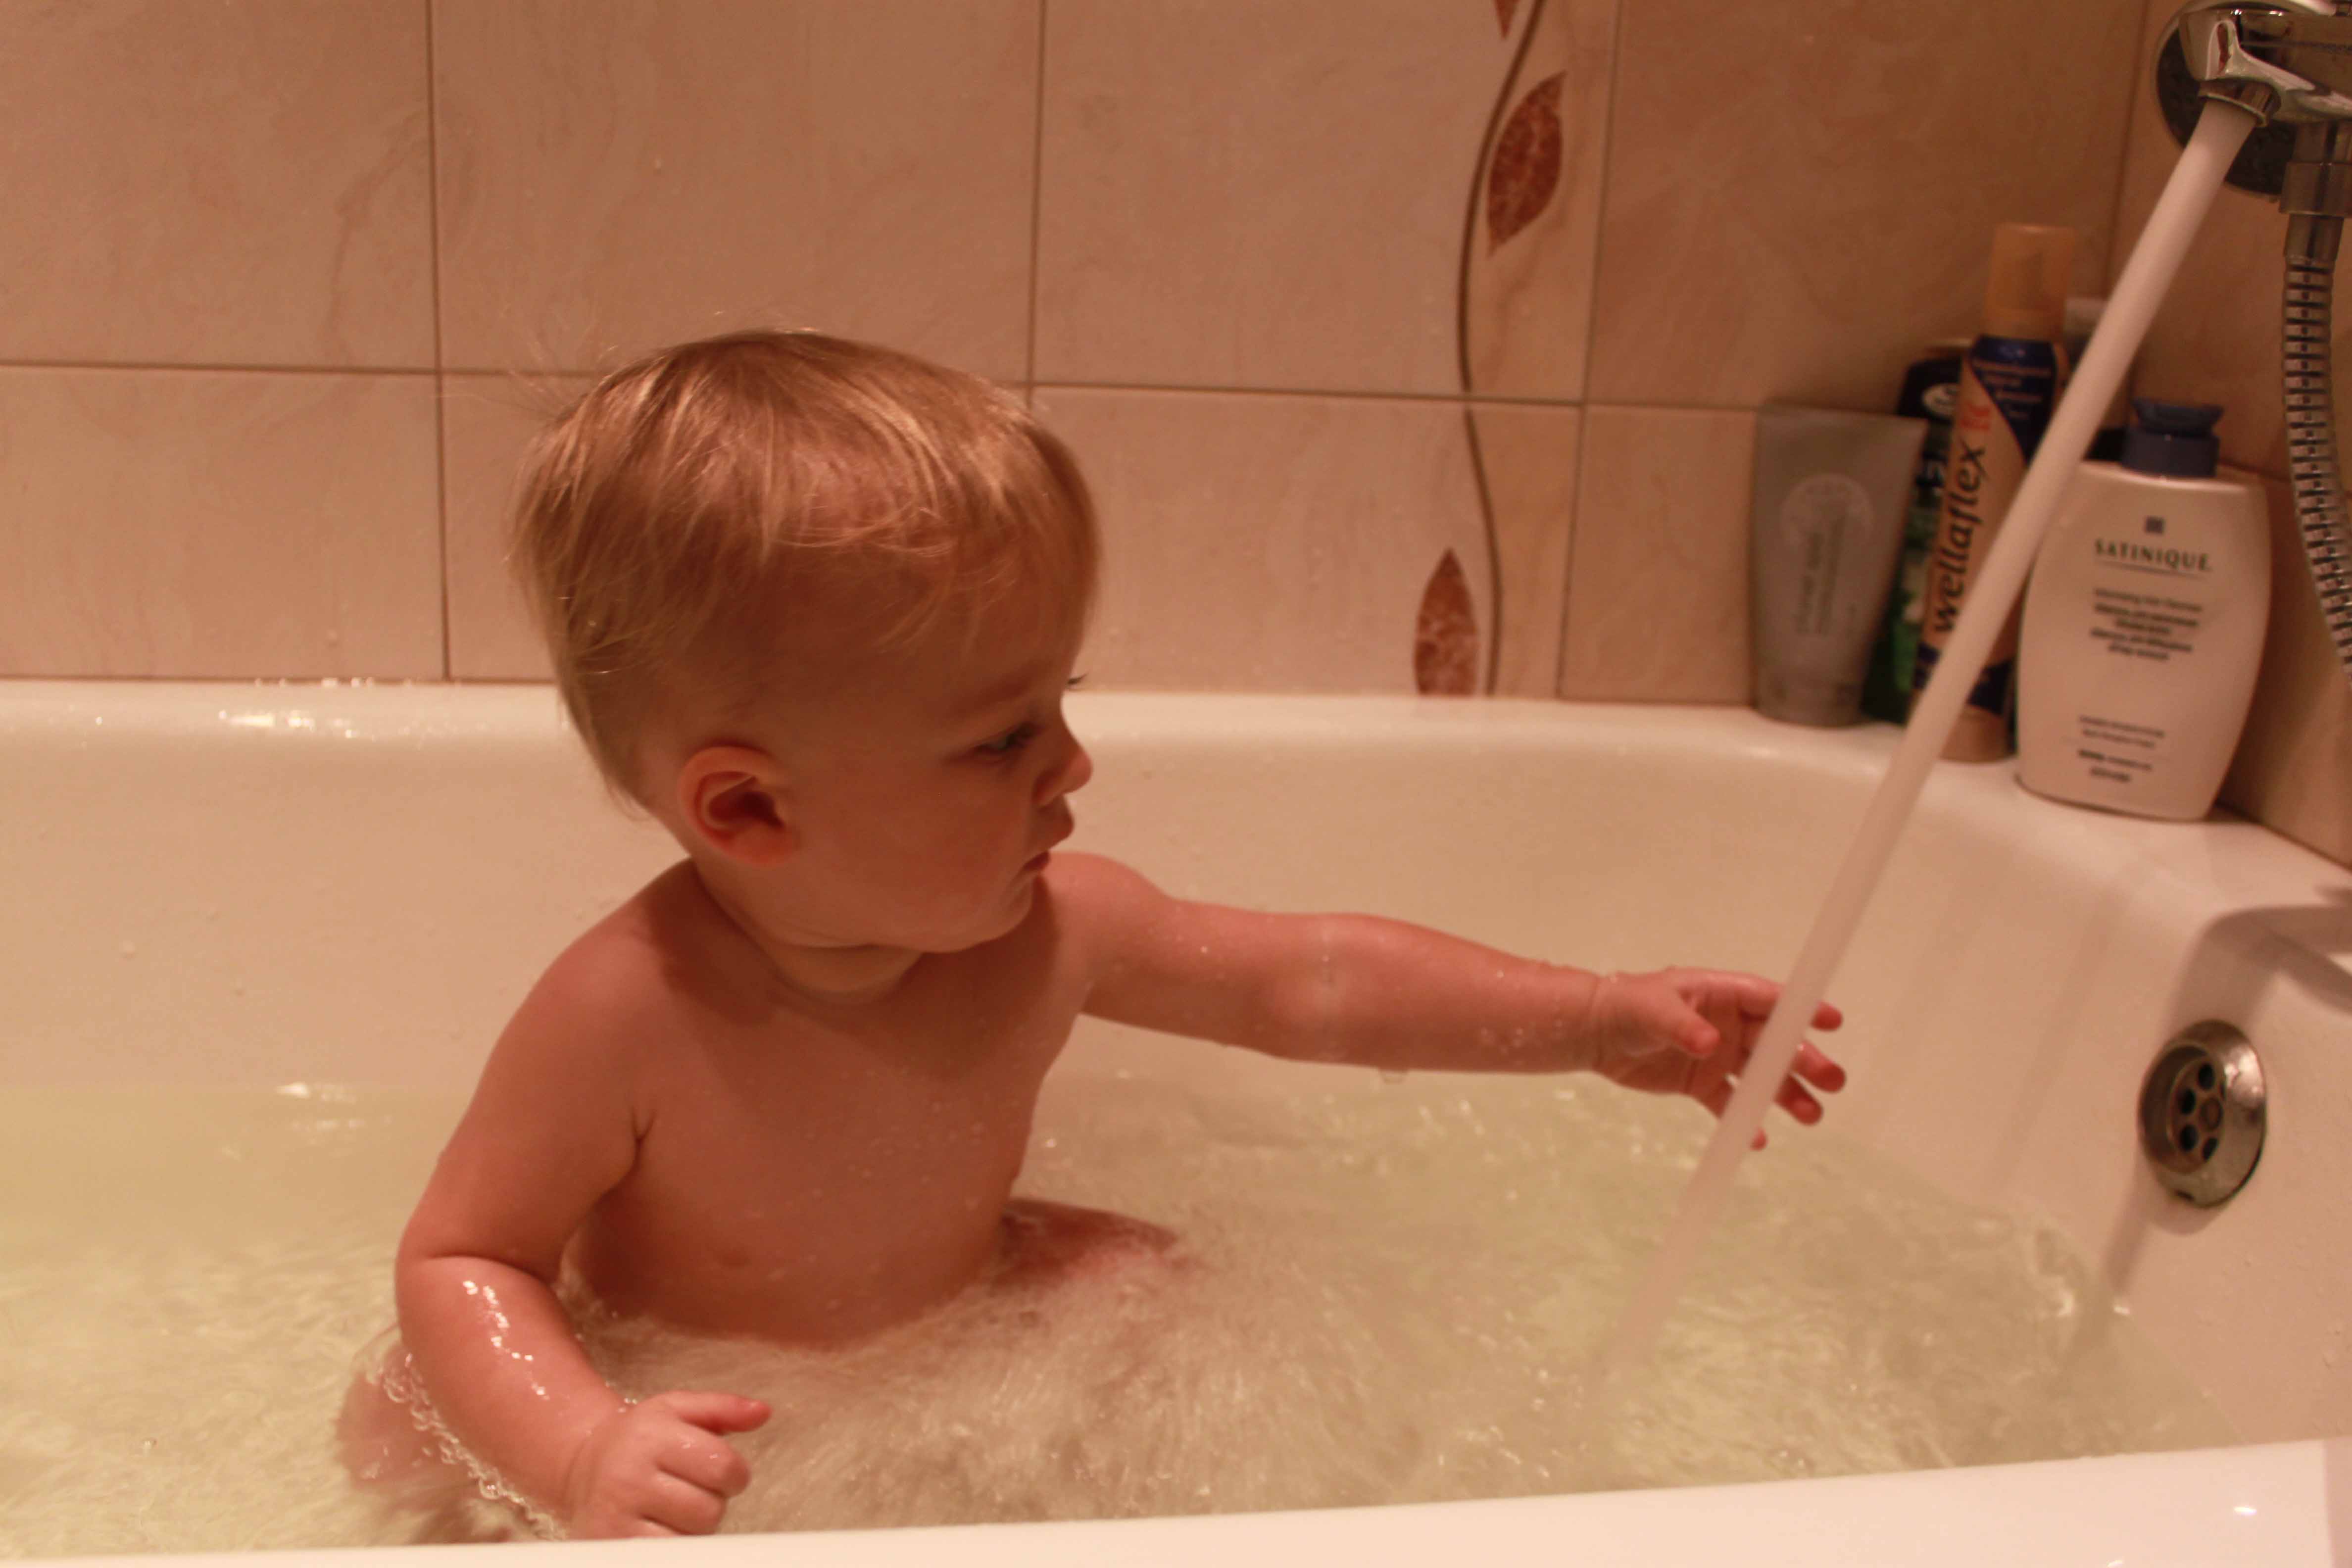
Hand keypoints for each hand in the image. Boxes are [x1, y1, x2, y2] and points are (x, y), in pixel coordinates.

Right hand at [561, 1390, 769, 1538]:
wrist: (584, 1468)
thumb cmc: (642, 1439)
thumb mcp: (677, 1409)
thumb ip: (723, 1408)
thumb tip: (762, 1412)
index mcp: (650, 1439)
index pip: (722, 1467)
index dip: (735, 1473)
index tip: (721, 1471)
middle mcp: (628, 1479)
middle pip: (709, 1510)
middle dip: (712, 1501)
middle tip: (690, 1489)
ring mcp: (616, 1519)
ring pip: (692, 1539)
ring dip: (693, 1527)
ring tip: (673, 1507)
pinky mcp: (611, 1546)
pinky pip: (668, 1557)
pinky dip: (675, 1545)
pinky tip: (660, 1527)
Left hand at [1583, 968, 1844, 1146]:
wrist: (1596, 1034)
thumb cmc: (1627, 1006)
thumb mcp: (1652, 1010)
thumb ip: (1681, 1026)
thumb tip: (1711, 1044)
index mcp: (1721, 994)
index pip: (1769, 1000)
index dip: (1801, 1010)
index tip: (1832, 1021)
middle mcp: (1728, 1025)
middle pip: (1774, 1043)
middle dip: (1803, 1061)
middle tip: (1833, 1081)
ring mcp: (1718, 1055)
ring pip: (1760, 1076)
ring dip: (1786, 1095)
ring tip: (1812, 1116)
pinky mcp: (1702, 1084)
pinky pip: (1729, 1103)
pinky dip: (1742, 1120)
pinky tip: (1756, 1139)